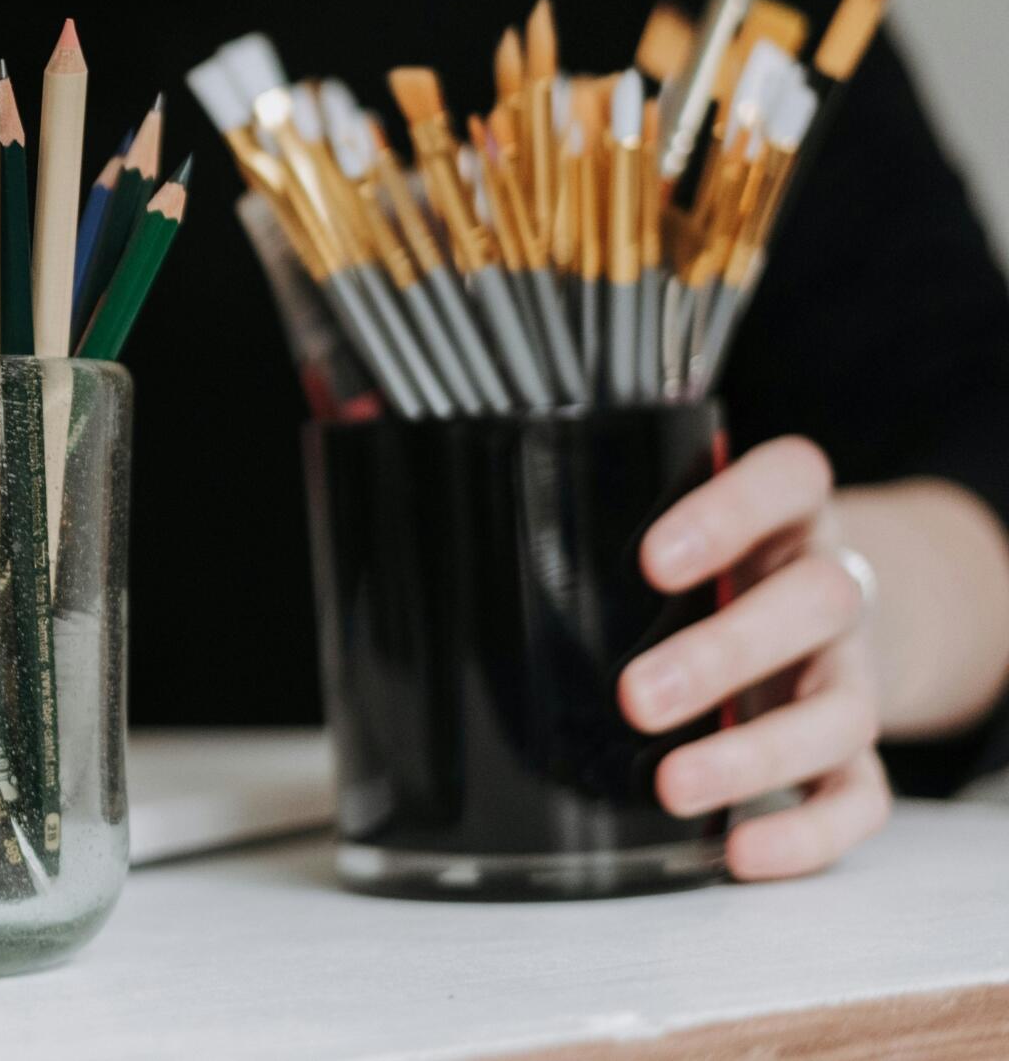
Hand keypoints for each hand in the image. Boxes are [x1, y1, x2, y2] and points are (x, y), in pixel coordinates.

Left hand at [620, 436, 890, 880]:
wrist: (813, 612)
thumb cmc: (708, 569)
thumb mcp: (674, 530)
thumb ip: (609, 526)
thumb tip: (468, 547)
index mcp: (784, 516)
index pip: (789, 479)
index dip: (733, 511)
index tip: (652, 559)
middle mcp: (829, 586)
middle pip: (817, 601)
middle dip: (726, 653)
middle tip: (636, 697)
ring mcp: (850, 671)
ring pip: (841, 710)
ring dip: (756, 753)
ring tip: (672, 786)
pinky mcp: (857, 750)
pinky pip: (861, 797)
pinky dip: (809, 831)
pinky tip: (740, 850)